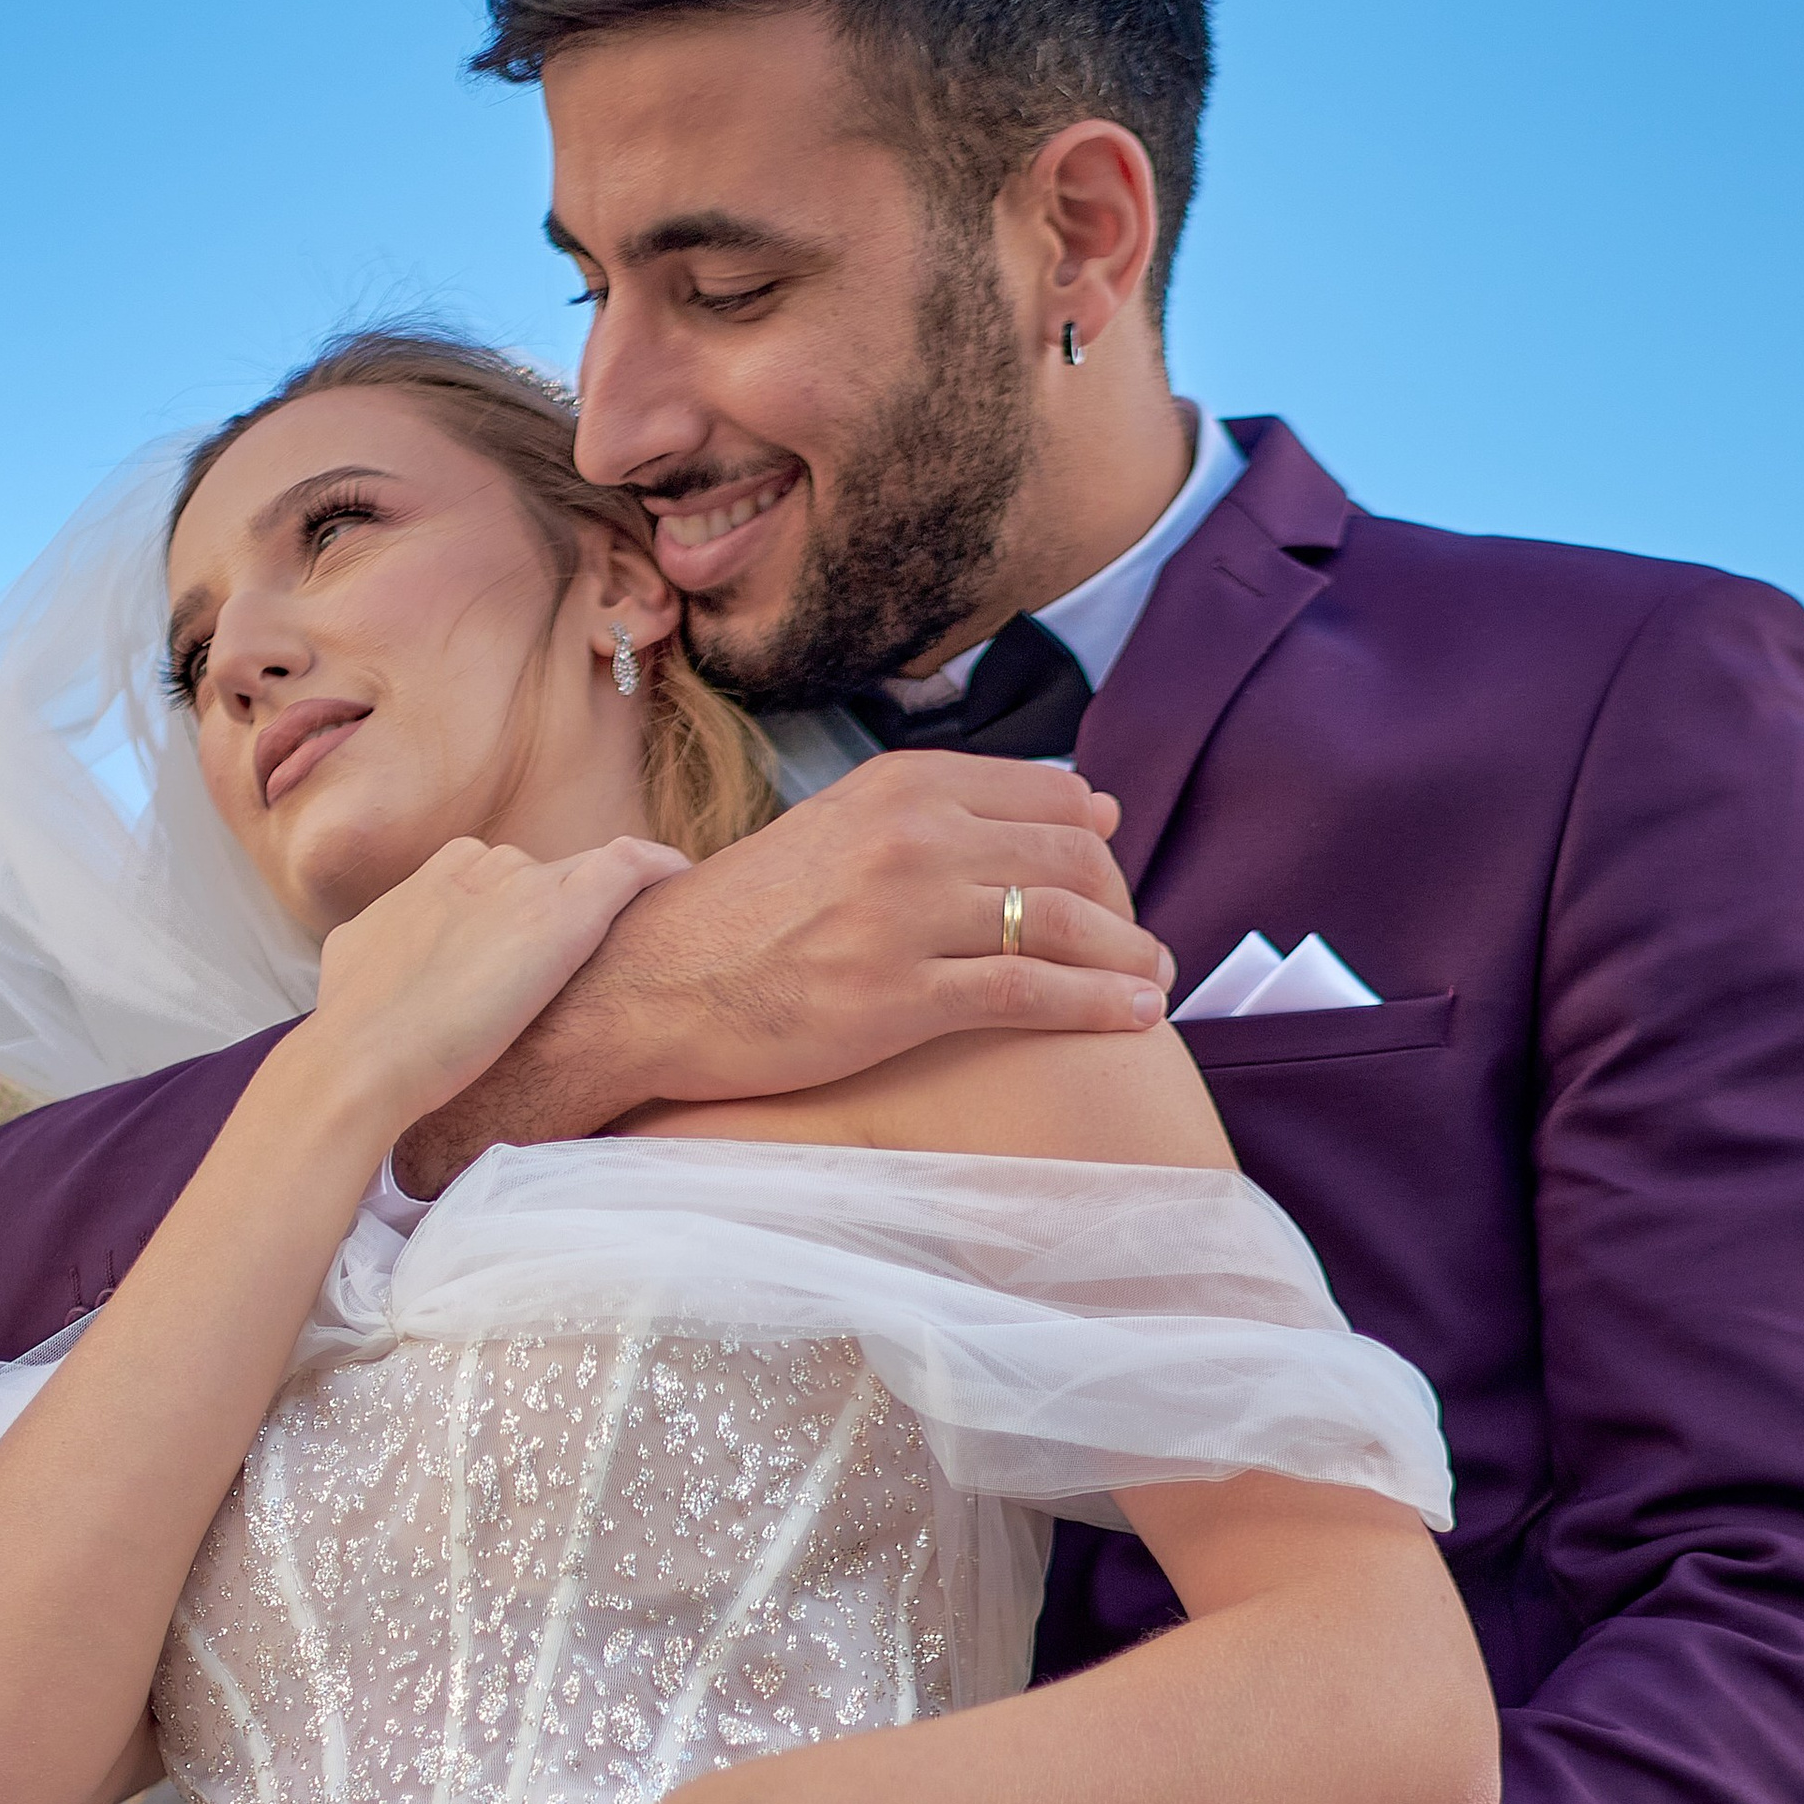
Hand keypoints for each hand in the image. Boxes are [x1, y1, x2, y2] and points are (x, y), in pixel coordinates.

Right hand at [305, 832, 687, 1135]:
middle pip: (531, 871)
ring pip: (579, 869)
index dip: (507, 905)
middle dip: (554, 901)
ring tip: (645, 913)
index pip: (479, 874)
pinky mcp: (560, 918)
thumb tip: (380, 981)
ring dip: (604, 890)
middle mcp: (471, 873)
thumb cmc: (353, 1038)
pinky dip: (656, 868)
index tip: (525, 939)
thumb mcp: (353, 973)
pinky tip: (681, 878)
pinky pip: (627, 867)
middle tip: (583, 948)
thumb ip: (383, 958)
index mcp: (424, 886)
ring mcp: (518, 891)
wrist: (362, 1058)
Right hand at [396, 754, 1171, 1196]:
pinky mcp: (901, 994)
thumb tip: (1020, 816)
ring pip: (1062, 921)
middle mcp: (912, 836)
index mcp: (896, 786)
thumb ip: (919, 820)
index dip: (1089, 831)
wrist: (648, 986)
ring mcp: (909, 914)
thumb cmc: (738, 922)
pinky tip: (1136, 1017)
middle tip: (1146, 941)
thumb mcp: (830, 835)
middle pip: (1065, 858)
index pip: (1038, 793)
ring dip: (1128, 955)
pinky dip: (1098, 1002)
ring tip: (1154, 983)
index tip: (1112, 861)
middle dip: (1120, 902)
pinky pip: (1030, 991)